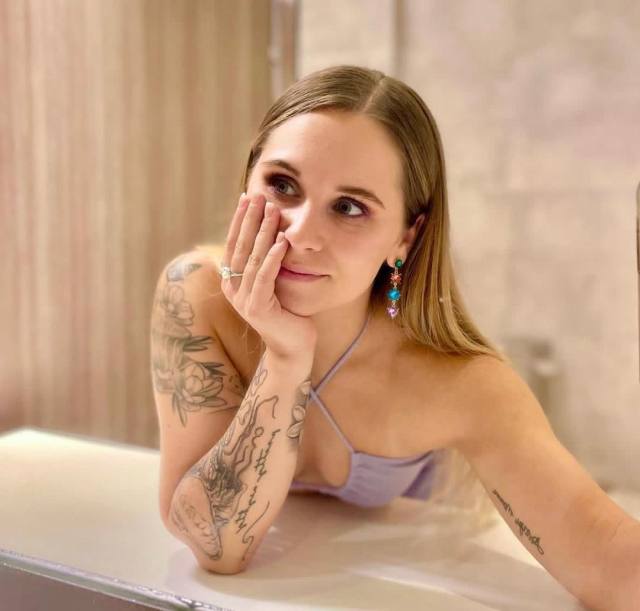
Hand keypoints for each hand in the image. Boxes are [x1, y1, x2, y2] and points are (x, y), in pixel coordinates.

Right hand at [220, 192, 317, 362]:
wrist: (293, 347)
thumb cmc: (287, 313)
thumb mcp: (273, 283)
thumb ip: (265, 263)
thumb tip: (269, 233)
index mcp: (232, 281)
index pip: (234, 243)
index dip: (240, 220)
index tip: (248, 197)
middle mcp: (233, 289)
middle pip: (240, 246)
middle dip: (250, 219)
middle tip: (258, 195)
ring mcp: (243, 299)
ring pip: (252, 258)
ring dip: (263, 232)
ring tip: (273, 210)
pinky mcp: (257, 308)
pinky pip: (265, 276)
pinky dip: (273, 257)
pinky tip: (282, 241)